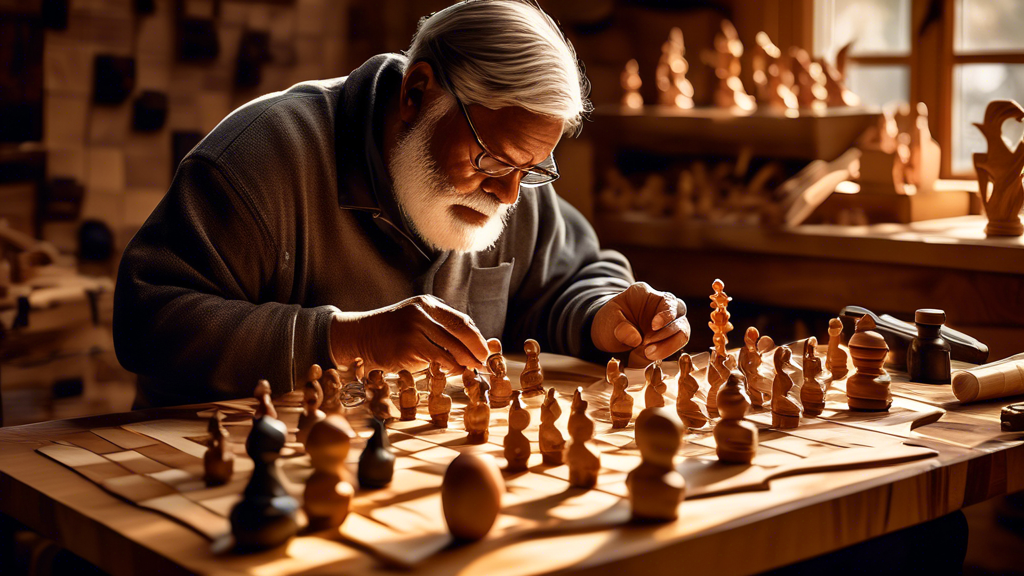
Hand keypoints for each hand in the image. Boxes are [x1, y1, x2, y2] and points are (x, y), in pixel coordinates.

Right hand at [330, 295, 488, 373]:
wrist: (361, 335)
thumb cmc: (393, 331)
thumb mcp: (416, 319)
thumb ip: (440, 327)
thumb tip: (471, 343)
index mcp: (428, 304)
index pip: (462, 321)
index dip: (477, 338)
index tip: (485, 350)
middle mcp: (422, 313)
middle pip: (461, 333)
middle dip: (476, 350)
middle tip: (484, 362)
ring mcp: (414, 329)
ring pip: (451, 349)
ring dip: (465, 361)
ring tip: (471, 369)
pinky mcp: (408, 347)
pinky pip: (437, 360)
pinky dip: (449, 368)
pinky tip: (453, 371)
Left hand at [591, 282, 689, 365]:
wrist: (607, 333)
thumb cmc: (609, 321)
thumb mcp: (608, 320)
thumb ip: (620, 327)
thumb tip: (636, 339)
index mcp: (645, 294)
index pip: (667, 300)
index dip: (666, 314)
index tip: (654, 326)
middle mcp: (660, 306)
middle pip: (680, 316)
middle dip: (666, 334)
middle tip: (647, 346)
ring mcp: (667, 322)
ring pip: (682, 332)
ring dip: (669, 345)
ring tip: (648, 354)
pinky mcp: (667, 337)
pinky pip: (676, 344)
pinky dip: (665, 352)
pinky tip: (651, 356)